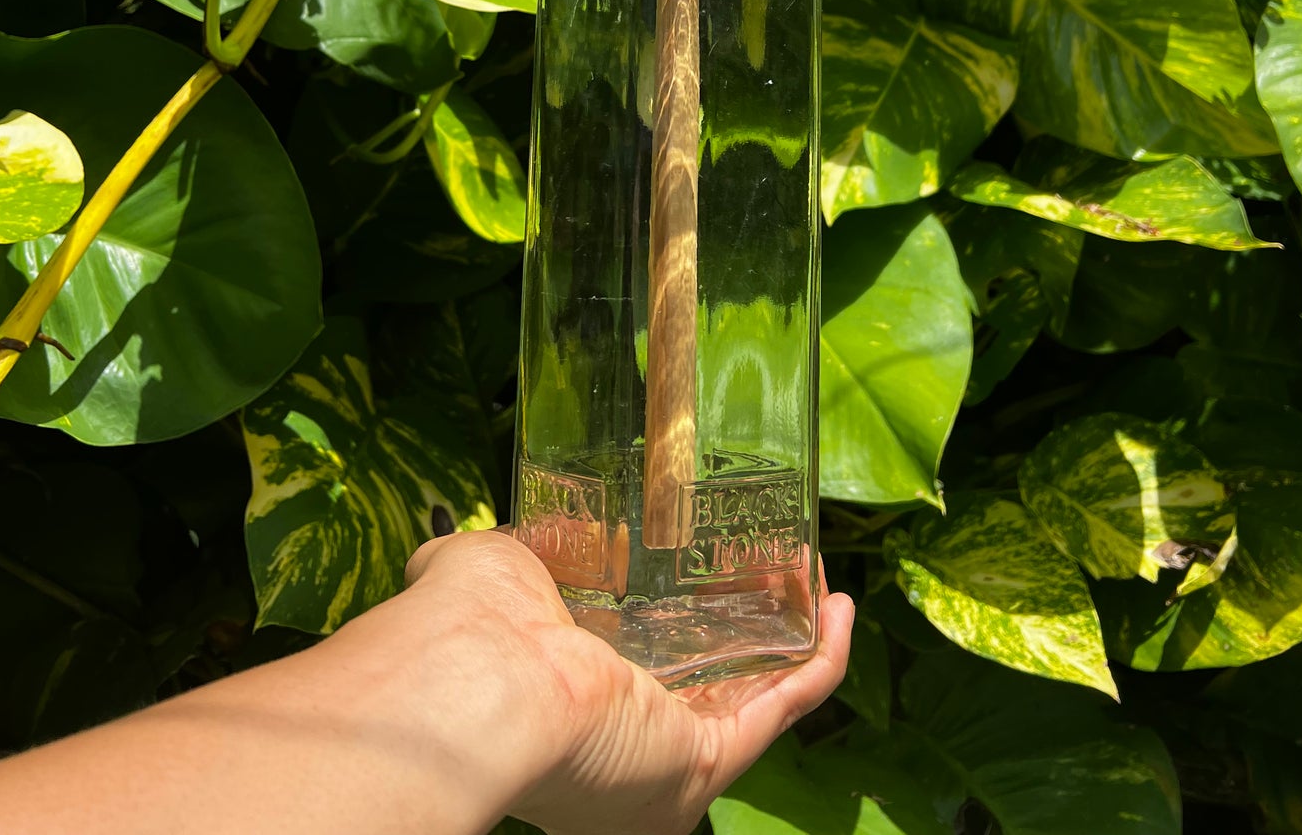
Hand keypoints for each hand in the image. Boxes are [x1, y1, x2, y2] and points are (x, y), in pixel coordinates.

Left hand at [402, 528, 853, 834]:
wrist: (481, 687)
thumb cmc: (464, 627)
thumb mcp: (485, 571)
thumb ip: (504, 559)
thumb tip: (504, 539)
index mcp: (559, 707)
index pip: (624, 667)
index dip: (665, 619)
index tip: (693, 568)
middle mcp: (614, 748)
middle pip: (700, 681)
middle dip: (742, 626)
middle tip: (768, 567)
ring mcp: (663, 759)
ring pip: (750, 695)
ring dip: (791, 637)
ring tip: (814, 575)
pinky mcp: (704, 762)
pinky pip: (779, 710)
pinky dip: (819, 663)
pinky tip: (838, 610)